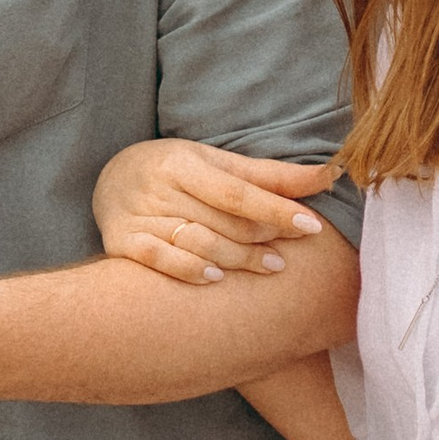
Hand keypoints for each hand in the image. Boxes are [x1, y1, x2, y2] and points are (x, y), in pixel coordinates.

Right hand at [93, 140, 336, 285]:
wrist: (109, 178)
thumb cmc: (177, 171)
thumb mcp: (217, 163)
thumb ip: (269, 175)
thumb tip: (329, 174)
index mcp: (182, 162)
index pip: (236, 191)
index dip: (275, 209)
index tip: (311, 225)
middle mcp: (158, 187)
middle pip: (221, 220)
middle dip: (262, 236)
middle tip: (290, 249)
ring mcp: (138, 216)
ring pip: (196, 242)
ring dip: (238, 258)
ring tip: (271, 266)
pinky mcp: (121, 242)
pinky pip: (158, 259)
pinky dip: (189, 270)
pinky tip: (217, 277)